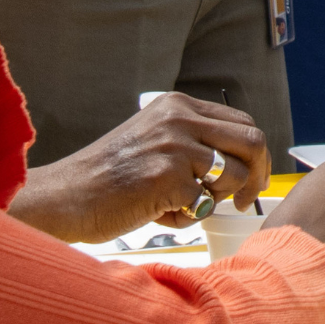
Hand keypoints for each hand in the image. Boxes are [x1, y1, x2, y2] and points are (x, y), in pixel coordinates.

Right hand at [7, 91, 270, 243]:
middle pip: (251, 141)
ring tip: (178, 205)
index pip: (241, 121)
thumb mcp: (155, 137)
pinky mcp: (169, 179)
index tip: (254, 175)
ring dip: (214, 200)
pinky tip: (158, 214)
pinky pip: (203, 205)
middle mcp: (181, 119)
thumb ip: (193, 139)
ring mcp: (176, 147)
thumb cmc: (110, 176)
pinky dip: (187, 217)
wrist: (67, 195)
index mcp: (179, 106)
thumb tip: (242, 162)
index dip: (255, 152)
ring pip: (233, 175)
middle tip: (245, 199)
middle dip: (257, 174)